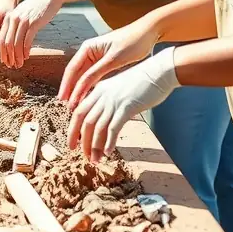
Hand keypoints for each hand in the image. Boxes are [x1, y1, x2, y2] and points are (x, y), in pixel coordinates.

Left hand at [0, 0, 60, 68]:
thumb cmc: (36, 8)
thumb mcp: (22, 15)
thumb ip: (15, 26)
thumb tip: (11, 44)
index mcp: (8, 18)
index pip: (1, 39)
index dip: (2, 53)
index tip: (6, 61)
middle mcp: (13, 19)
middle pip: (6, 43)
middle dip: (9, 57)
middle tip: (12, 66)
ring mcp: (23, 21)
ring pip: (16, 44)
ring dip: (17, 56)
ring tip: (20, 64)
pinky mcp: (34, 23)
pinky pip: (27, 41)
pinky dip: (26, 51)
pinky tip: (27, 56)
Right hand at [58, 19, 159, 107]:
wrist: (149, 33)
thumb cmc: (132, 42)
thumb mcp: (114, 59)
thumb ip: (96, 73)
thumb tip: (81, 86)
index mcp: (88, 47)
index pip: (72, 69)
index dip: (67, 85)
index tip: (63, 99)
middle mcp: (89, 52)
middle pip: (76, 73)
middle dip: (71, 90)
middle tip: (68, 107)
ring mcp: (97, 58)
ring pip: (84, 76)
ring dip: (80, 90)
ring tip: (77, 105)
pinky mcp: (105, 63)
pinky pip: (94, 77)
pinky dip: (90, 87)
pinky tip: (90, 97)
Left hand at [67, 46, 178, 163]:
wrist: (158, 72)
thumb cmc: (142, 81)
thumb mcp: (119, 88)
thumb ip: (110, 100)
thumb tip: (106, 118)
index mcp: (99, 89)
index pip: (79, 111)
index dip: (74, 128)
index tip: (74, 142)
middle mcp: (103, 95)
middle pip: (84, 120)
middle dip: (81, 140)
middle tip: (82, 155)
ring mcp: (114, 101)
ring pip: (97, 126)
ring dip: (94, 145)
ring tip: (95, 159)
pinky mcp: (127, 107)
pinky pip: (114, 127)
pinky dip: (109, 141)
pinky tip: (109, 152)